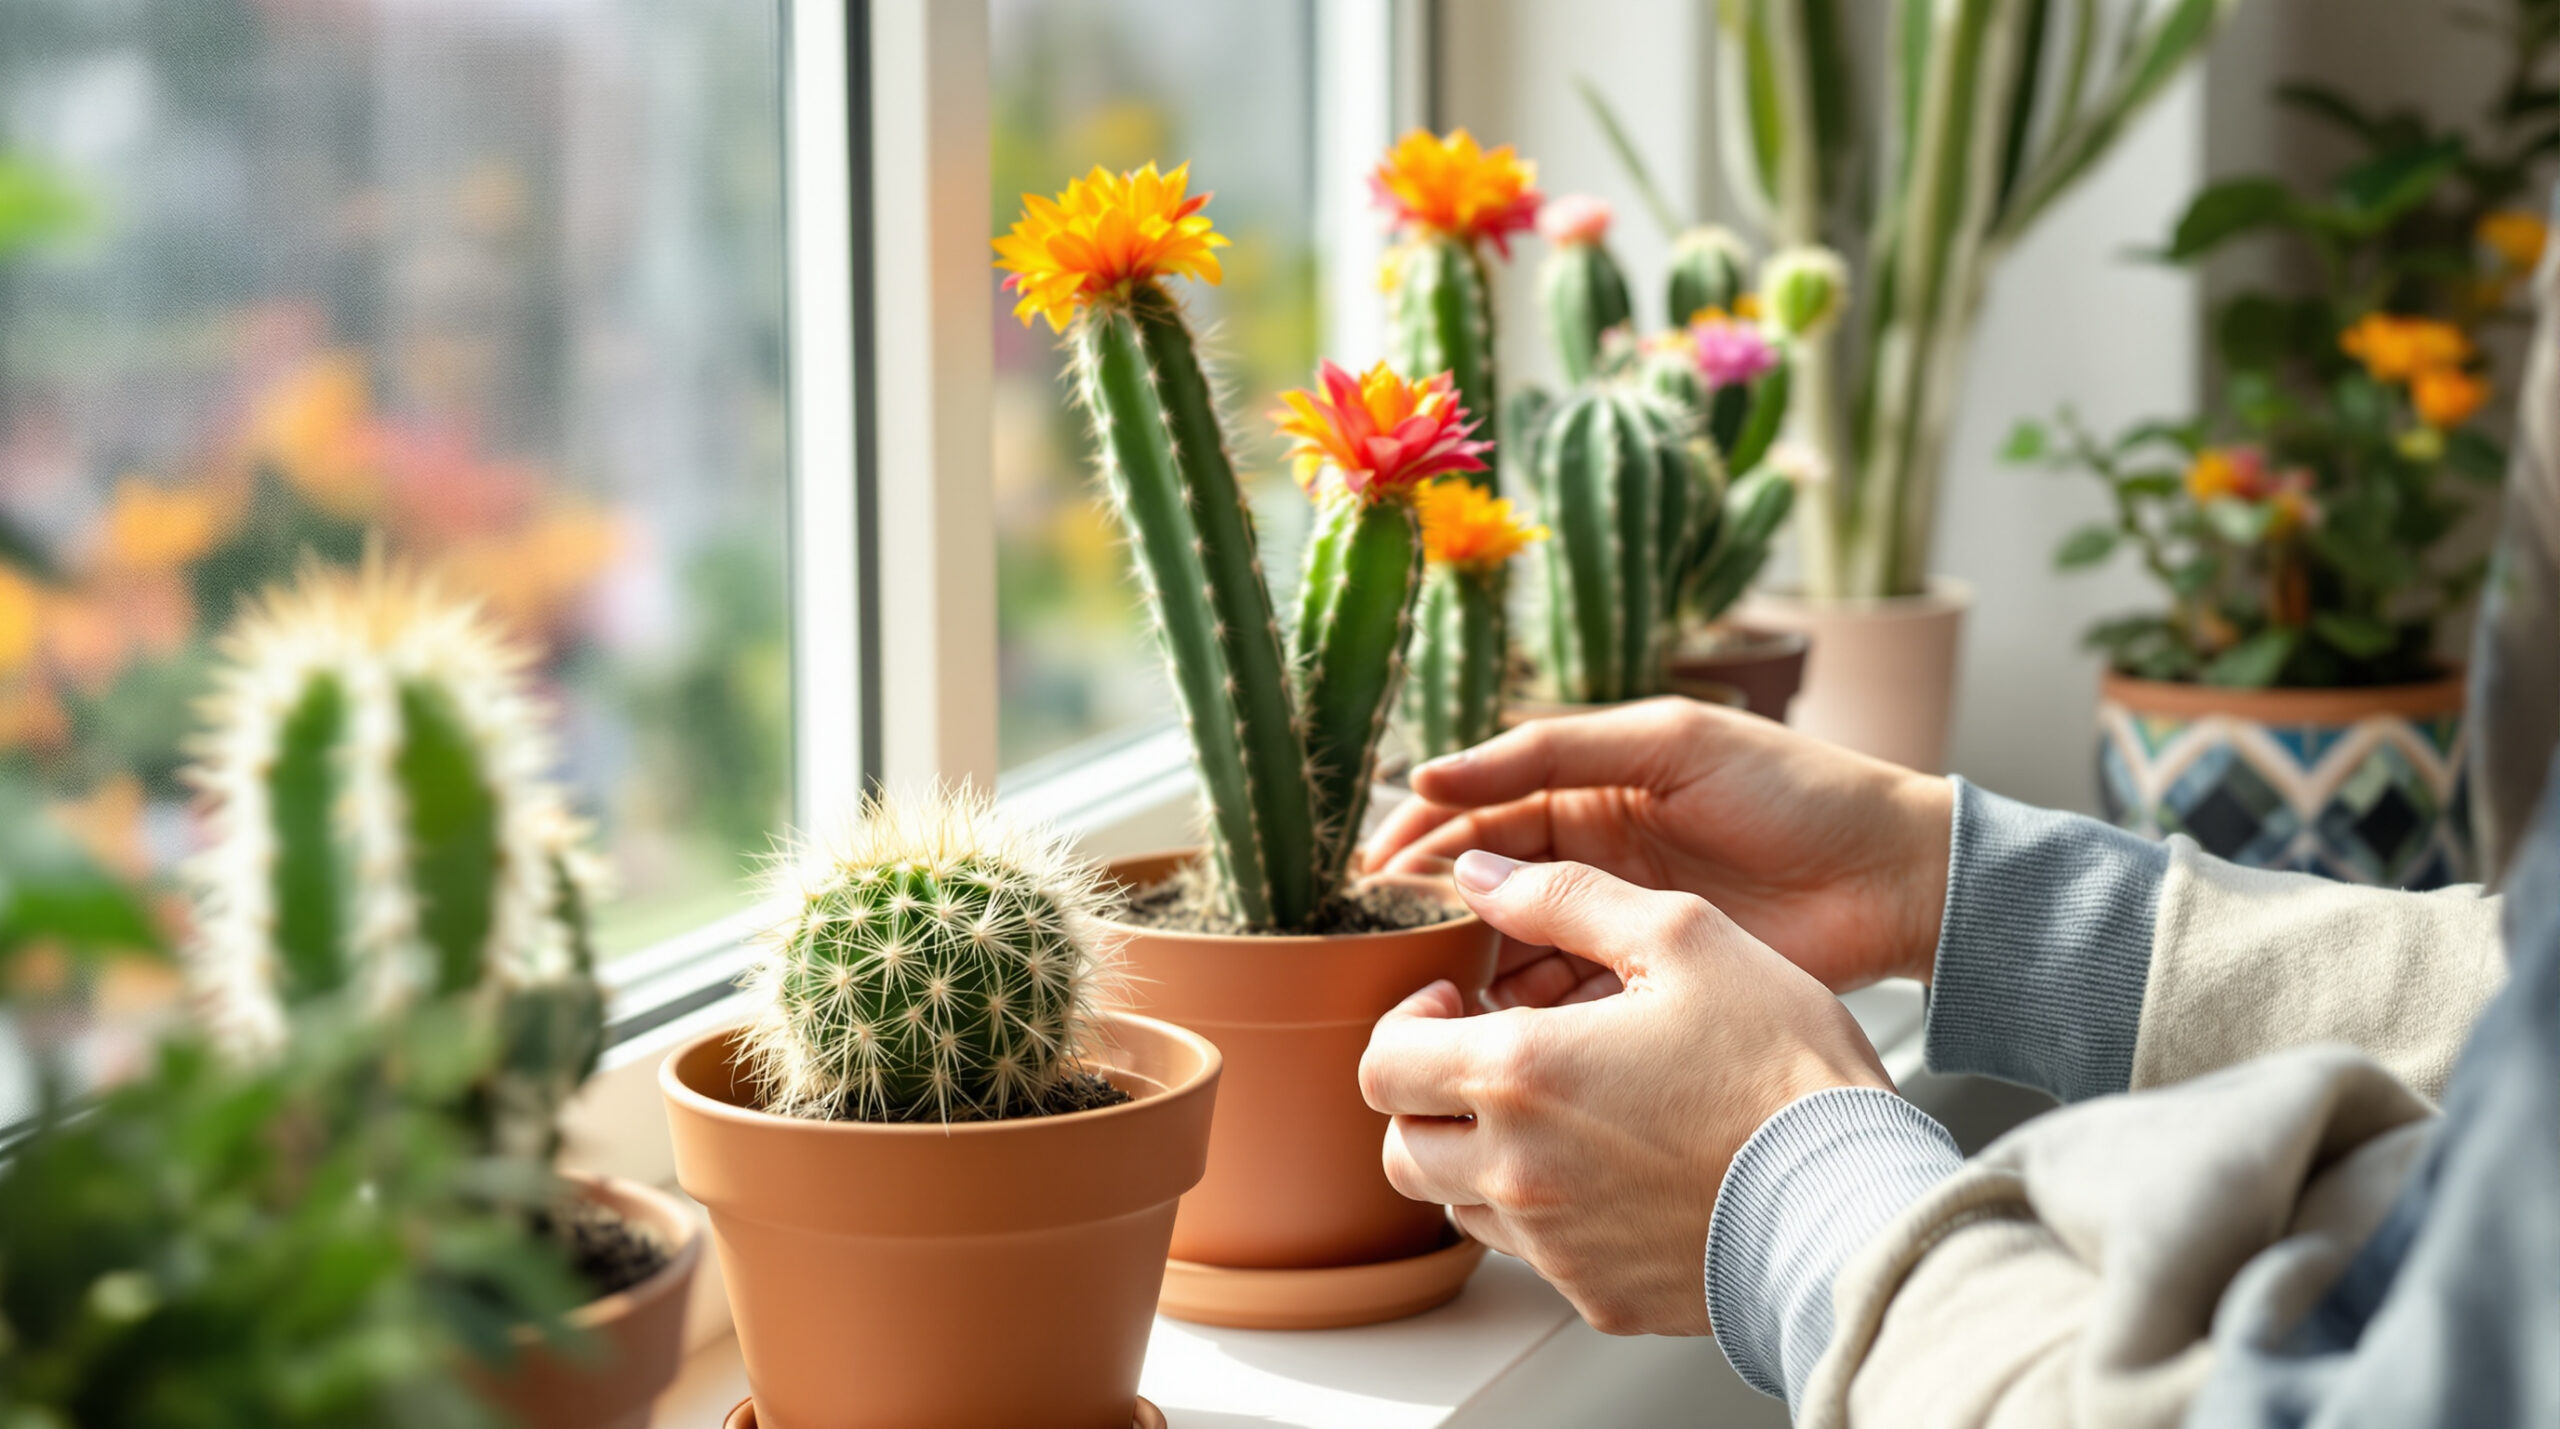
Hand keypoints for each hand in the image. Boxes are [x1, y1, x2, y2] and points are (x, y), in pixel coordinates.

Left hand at [1359, 852, 1890, 1334]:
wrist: (1855, 1200)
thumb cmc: (1782, 1068)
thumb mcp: (1685, 937)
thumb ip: (1567, 896)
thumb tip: (1478, 873)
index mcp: (1520, 1074)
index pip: (1384, 1064)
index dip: (1407, 1025)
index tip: (1456, 1005)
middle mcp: (1516, 1170)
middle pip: (1401, 1146)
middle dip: (1427, 1097)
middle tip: (1486, 1060)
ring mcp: (1553, 1244)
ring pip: (1459, 1203)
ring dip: (1479, 1155)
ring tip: (1553, 1111)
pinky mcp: (1596, 1295)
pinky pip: (1533, 1253)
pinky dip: (1545, 1210)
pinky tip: (1608, 1168)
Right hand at [1364, 699, 1952, 1005]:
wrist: (1891, 875)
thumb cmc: (1792, 788)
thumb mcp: (1666, 741)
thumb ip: (1550, 750)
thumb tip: (1436, 772)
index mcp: (1590, 787)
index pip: (1483, 808)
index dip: (1424, 835)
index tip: (1373, 870)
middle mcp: (1593, 854)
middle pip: (1488, 883)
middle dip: (1435, 910)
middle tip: (1391, 941)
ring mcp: (1619, 920)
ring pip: (1519, 945)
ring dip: (1478, 965)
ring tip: (1441, 988)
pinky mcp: (1650, 980)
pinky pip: (1570, 996)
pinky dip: (1532, 1008)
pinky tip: (1504, 1021)